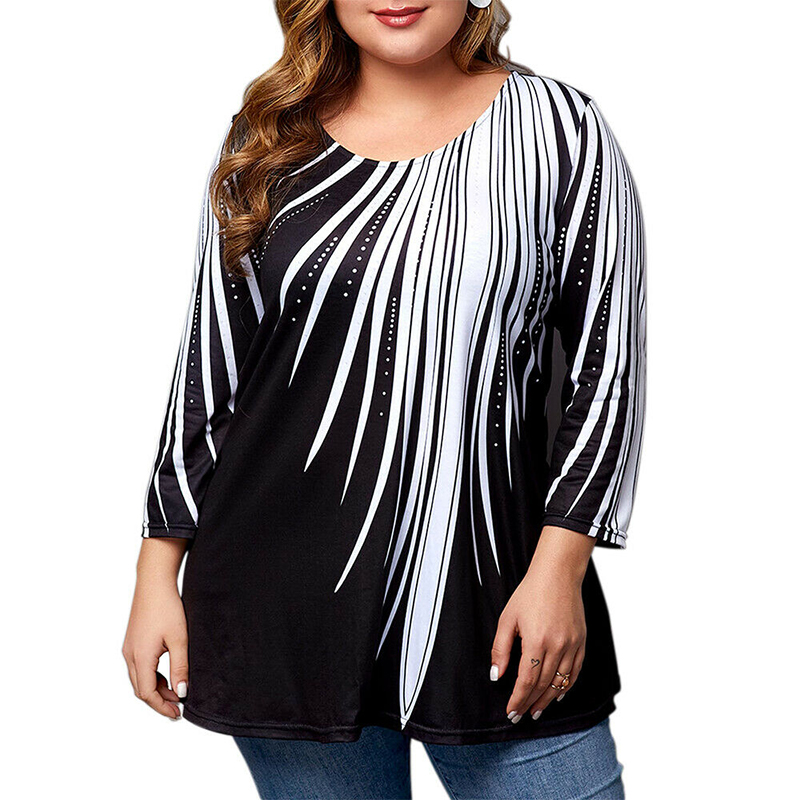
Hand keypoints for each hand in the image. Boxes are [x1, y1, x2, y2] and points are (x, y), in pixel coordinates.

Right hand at [122, 538, 189, 719]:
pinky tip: (167, 675)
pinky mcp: (132, 641)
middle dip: (158, 701)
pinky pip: (139, 667)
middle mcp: (130, 655)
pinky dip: (152, 676)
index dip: (162, 706)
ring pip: (139, 678)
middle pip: (141, 689)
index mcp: (140, 657)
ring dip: (156, 689)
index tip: (177, 714)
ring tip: (176, 692)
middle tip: (177, 708)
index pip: (147, 693)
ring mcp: (129, 648)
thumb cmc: (168, 607)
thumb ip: (181, 667)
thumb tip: (181, 693)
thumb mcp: (179, 639)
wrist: (154, 582)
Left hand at [490, 526, 592, 722]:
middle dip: (530, 703)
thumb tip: (496, 675)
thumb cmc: (529, 594)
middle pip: (543, 684)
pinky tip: (557, 695)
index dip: (518, 699)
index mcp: (536, 640)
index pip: (527, 680)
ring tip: (536, 711)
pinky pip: (575, 672)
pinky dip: (566, 687)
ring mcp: (573, 644)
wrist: (557, 575)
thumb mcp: (507, 618)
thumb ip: (500, 649)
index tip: (510, 711)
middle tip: (520, 716)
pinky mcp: (581, 641)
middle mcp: (557, 645)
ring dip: (547, 699)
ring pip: (561, 682)